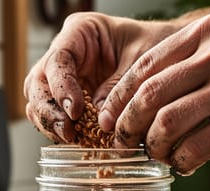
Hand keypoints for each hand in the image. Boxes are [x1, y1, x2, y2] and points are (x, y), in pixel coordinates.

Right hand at [24, 12, 178, 142]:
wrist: (171, 56)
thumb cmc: (159, 45)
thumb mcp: (144, 59)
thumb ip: (120, 86)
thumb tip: (100, 119)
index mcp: (79, 32)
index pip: (57, 61)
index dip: (61, 88)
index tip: (76, 111)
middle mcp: (66, 55)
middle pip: (38, 84)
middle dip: (49, 111)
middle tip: (68, 132)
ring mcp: (65, 79)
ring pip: (39, 103)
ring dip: (51, 125)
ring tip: (72, 139)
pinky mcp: (71, 101)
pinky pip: (56, 118)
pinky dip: (63, 132)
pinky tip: (78, 141)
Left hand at [99, 14, 209, 173]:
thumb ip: (195, 58)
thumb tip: (146, 94)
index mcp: (209, 32)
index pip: (146, 66)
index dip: (119, 97)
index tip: (109, 117)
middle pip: (149, 96)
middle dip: (127, 125)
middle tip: (122, 143)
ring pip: (168, 124)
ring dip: (153, 147)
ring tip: (157, 155)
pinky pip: (197, 147)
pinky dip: (181, 161)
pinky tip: (184, 164)